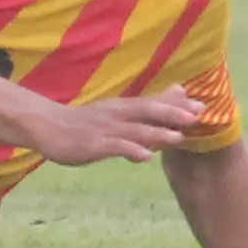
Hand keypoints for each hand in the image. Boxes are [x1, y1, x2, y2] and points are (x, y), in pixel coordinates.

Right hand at [22, 89, 202, 166]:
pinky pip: (113, 147)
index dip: (177, 104)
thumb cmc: (84, 122)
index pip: (153, 103)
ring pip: (133, 129)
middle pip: (147, 111)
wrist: (45, 126)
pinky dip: (130, 150)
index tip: (202, 105)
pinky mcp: (91, 145)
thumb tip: (178, 91)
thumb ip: (147, 105)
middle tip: (196, 115)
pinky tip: (145, 156)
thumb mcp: (117, 111)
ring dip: (156, 132)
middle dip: (172, 113)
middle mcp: (116, 115)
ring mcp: (103, 130)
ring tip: (178, 137)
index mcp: (123, 108)